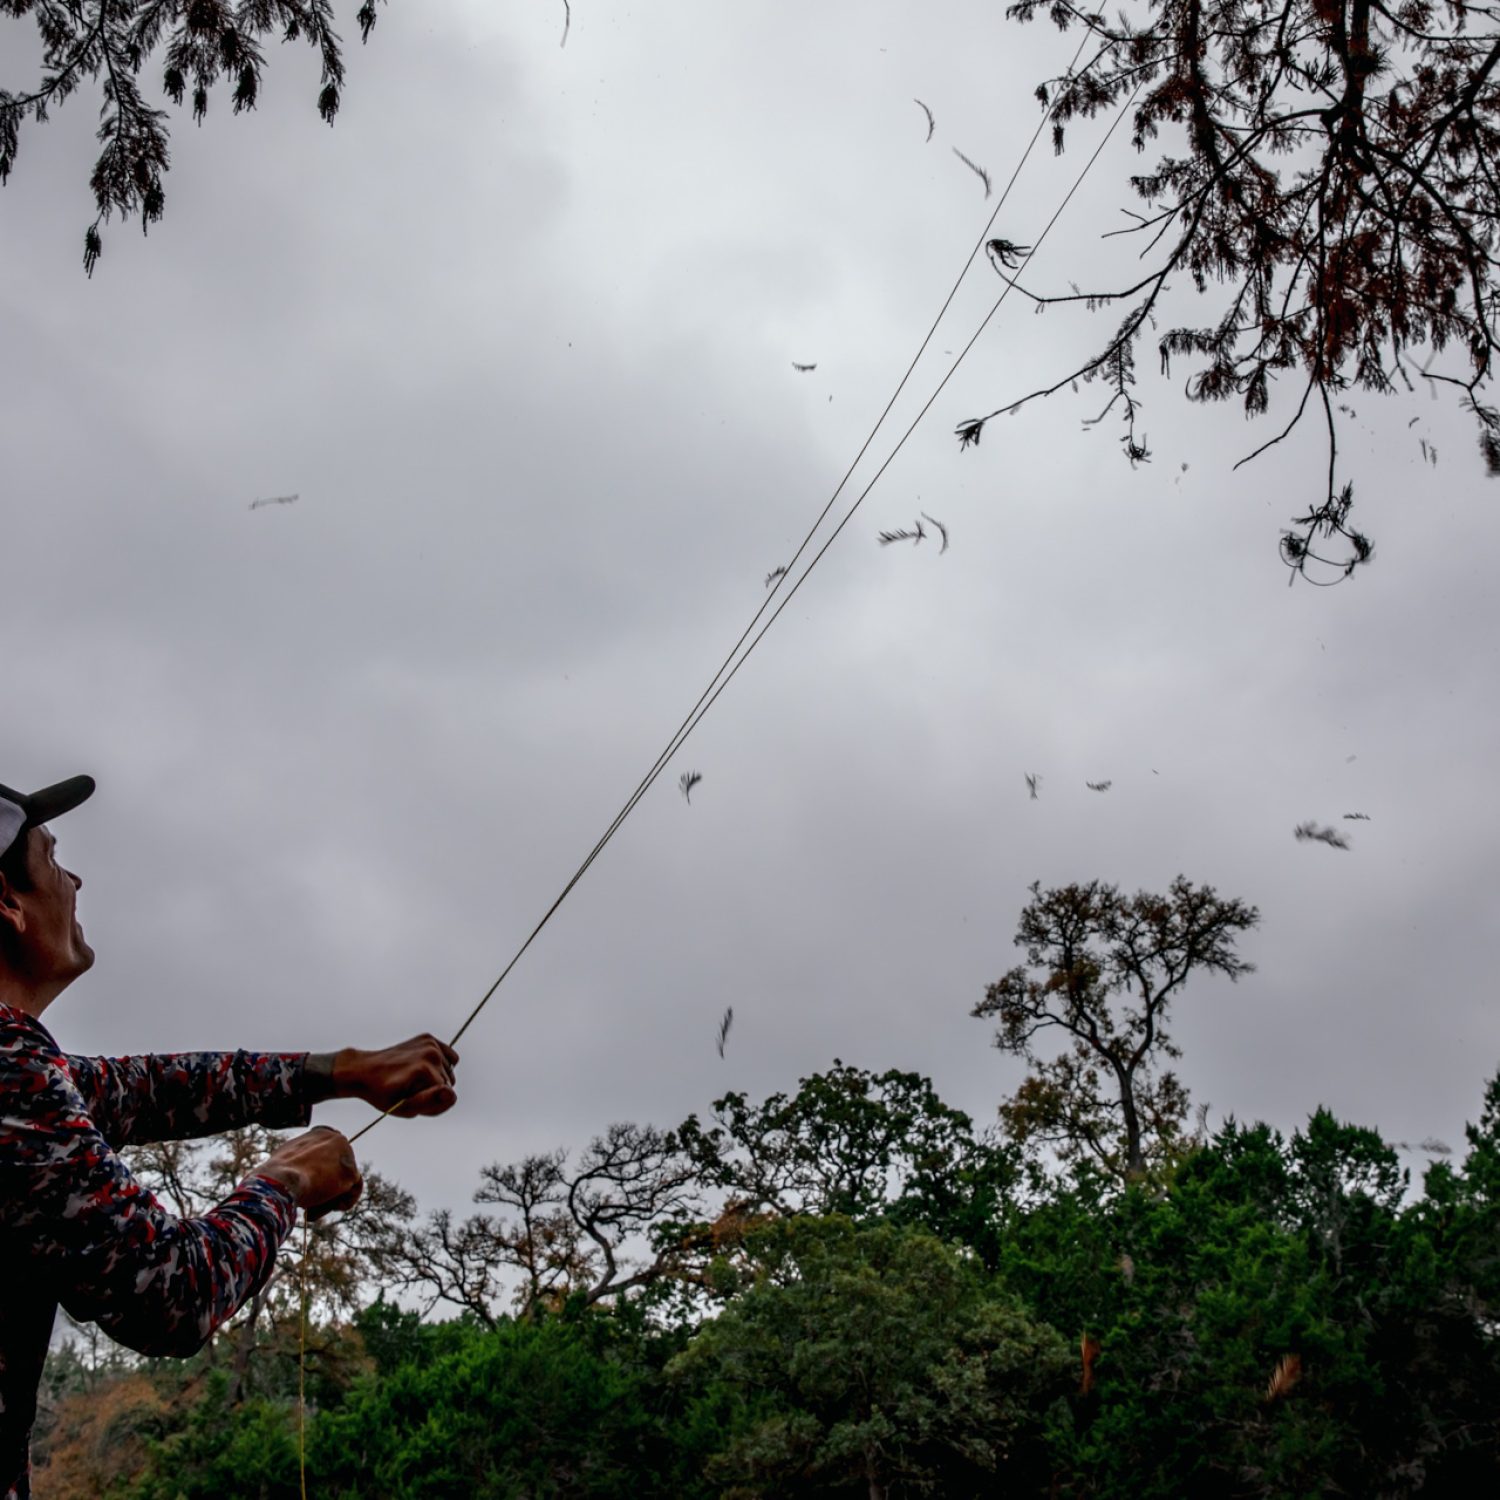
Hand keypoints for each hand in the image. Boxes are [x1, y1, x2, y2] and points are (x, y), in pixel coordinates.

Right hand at [257, 1126, 362, 1221]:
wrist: (279, 1181)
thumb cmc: (275, 1174)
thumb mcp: (286, 1159)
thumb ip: (301, 1158)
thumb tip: (300, 1168)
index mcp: (322, 1133)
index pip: (331, 1150)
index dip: (324, 1169)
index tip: (315, 1181)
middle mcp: (337, 1139)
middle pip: (337, 1168)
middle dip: (326, 1185)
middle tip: (310, 1198)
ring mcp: (346, 1155)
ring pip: (343, 1181)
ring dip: (329, 1198)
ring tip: (310, 1207)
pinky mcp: (351, 1173)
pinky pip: (351, 1192)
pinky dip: (340, 1204)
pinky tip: (324, 1209)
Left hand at [332, 1033, 458, 1117]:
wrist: (364, 1070)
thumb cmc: (383, 1093)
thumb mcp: (404, 1107)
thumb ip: (431, 1103)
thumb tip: (451, 1094)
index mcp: (424, 1069)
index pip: (447, 1096)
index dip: (432, 1103)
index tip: (412, 1099)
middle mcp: (430, 1053)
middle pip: (449, 1083)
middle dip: (434, 1090)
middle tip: (411, 1090)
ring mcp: (430, 1043)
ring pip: (450, 1072)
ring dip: (436, 1078)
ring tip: (413, 1079)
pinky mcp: (429, 1038)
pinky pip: (451, 1057)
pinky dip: (442, 1065)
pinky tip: (424, 1068)